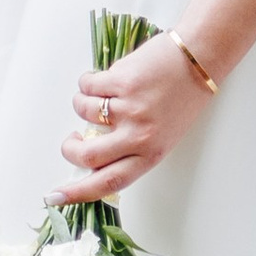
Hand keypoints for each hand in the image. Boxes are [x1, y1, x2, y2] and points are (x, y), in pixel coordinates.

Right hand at [57, 34, 214, 203]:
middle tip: (73, 140)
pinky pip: (87, 86)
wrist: (199, 59)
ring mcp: (129, 108)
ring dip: (84, 103)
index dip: (79, 193)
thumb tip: (93, 158)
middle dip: (70, 149)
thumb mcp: (163, 134)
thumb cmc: (183, 97)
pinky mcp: (121, 81)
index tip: (56, 197)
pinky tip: (107, 78)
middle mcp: (139, 135)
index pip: (109, 182)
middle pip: (87, 155)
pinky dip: (89, 82)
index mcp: (151, 153)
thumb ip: (132, 148)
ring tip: (106, 95)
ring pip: (83, 112)